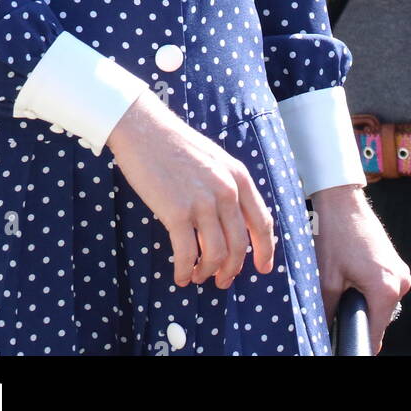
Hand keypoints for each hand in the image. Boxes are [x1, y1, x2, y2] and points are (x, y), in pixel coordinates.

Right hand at [106, 91, 275, 289]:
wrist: (145, 129)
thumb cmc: (176, 145)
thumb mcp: (215, 160)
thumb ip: (228, 187)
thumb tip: (232, 223)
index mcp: (238, 177)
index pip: (262, 221)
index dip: (265, 249)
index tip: (263, 267)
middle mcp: (227, 191)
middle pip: (240, 244)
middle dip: (232, 269)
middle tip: (223, 281)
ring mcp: (203, 202)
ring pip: (216, 254)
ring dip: (208, 272)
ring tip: (197, 276)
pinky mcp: (178, 212)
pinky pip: (187, 253)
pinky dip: (184, 270)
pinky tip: (180, 276)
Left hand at [310, 184, 410, 354]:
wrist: (341, 200)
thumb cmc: (334, 234)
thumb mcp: (325, 279)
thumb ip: (327, 312)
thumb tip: (322, 334)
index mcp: (386, 288)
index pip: (375, 336)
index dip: (355, 341)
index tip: (341, 340)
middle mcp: (400, 282)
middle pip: (379, 320)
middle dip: (358, 318)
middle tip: (336, 304)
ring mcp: (400, 271)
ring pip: (380, 305)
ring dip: (362, 302)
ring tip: (342, 285)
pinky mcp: (396, 263)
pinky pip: (383, 289)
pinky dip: (368, 289)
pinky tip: (351, 275)